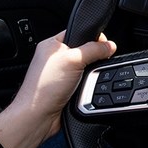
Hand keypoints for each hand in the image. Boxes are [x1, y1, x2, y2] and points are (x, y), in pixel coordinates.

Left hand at [0, 31, 115, 147]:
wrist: (38, 116)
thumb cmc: (44, 87)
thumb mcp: (73, 60)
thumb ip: (93, 50)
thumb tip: (109, 46)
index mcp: (51, 45)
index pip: (77, 32)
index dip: (91, 36)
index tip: (103, 44)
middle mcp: (55, 58)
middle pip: (84, 51)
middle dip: (92, 57)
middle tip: (94, 63)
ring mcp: (61, 74)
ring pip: (85, 68)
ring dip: (89, 74)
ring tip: (85, 79)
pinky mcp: (66, 88)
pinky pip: (83, 82)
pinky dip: (87, 85)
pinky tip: (83, 88)